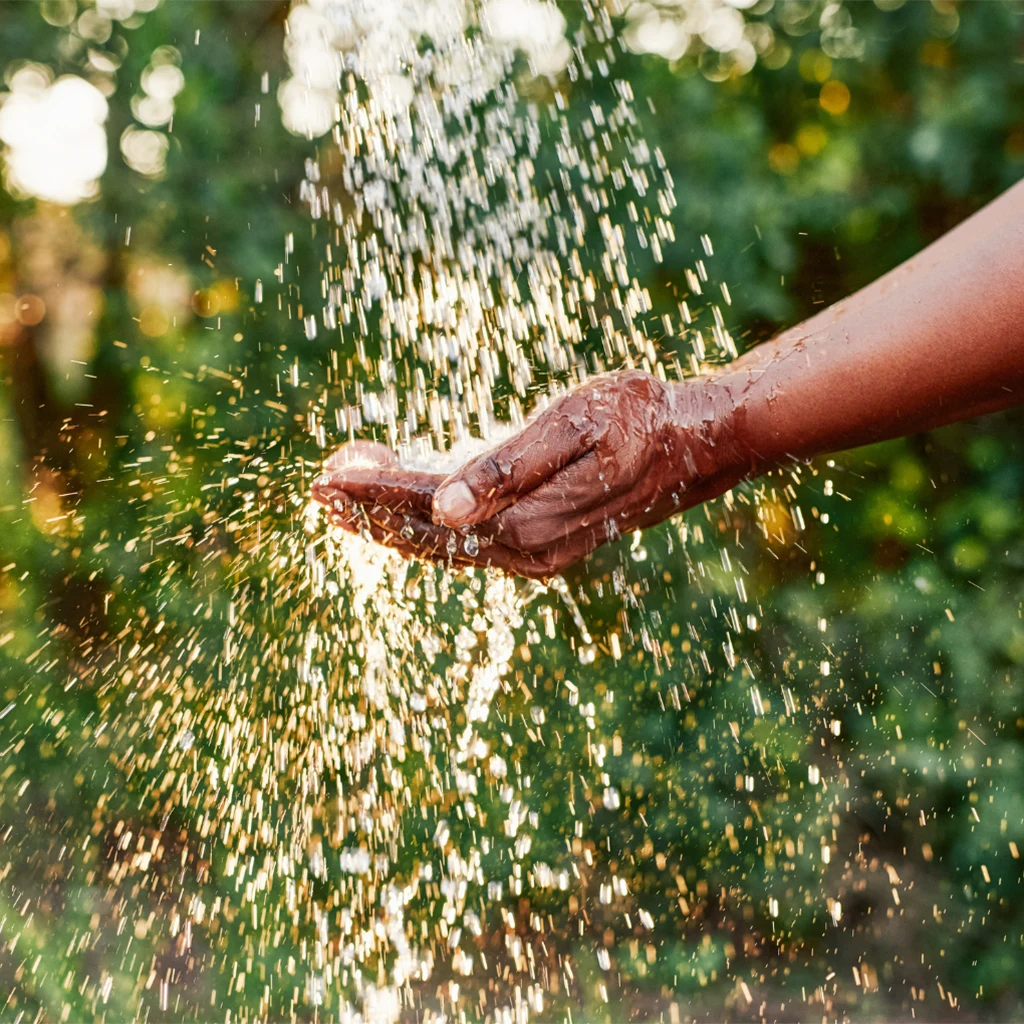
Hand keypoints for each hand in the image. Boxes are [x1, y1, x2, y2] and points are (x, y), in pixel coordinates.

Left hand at [311, 370, 746, 578]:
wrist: (692, 445)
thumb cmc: (637, 419)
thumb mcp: (575, 427)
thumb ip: (508, 467)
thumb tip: (444, 508)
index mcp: (526, 522)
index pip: (429, 510)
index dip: (374, 494)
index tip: (324, 478)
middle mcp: (524, 550)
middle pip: (427, 534)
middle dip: (369, 511)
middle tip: (318, 487)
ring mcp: (533, 552)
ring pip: (444, 540)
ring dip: (392, 518)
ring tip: (345, 493)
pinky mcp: (539, 541)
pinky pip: (467, 535)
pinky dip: (427, 518)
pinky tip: (407, 497)